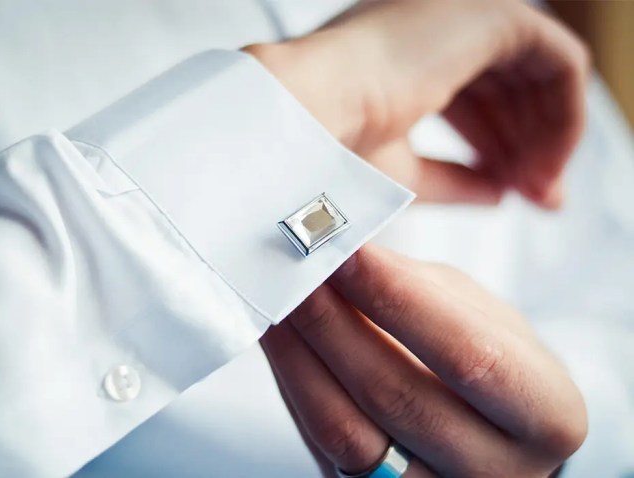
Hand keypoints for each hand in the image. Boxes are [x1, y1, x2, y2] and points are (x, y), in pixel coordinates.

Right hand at [245, 0, 588, 207]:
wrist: (302, 116)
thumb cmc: (328, 149)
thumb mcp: (399, 170)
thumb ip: (452, 178)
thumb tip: (499, 192)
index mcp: (402, 51)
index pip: (468, 93)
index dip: (493, 143)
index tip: (511, 191)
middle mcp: (435, 23)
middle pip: (505, 83)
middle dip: (526, 142)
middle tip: (537, 196)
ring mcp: (462, 10)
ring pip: (535, 71)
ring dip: (545, 133)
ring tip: (540, 190)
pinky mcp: (490, 14)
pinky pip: (558, 61)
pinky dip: (565, 113)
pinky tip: (551, 160)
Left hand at [261, 245, 586, 476]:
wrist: (486, 426)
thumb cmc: (490, 357)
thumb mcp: (481, 316)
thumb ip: (420, 292)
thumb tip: (343, 256)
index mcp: (545, 417)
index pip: (468, 355)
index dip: (399, 299)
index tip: (347, 251)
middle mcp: (494, 471)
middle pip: (395, 396)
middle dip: (335, 322)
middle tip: (297, 268)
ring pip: (345, 430)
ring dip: (300, 354)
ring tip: (276, 298)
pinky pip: (321, 442)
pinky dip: (293, 382)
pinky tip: (280, 337)